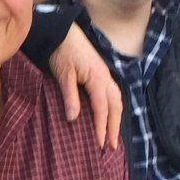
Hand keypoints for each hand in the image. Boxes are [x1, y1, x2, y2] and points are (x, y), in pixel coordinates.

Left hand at [48, 22, 121, 149]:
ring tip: (113, 136)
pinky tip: (110, 116)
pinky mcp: (101, 74)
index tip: (100, 144)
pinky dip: (114, 108)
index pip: (102, 109)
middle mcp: (106, 78)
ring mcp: (106, 75)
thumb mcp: (63, 75)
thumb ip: (69, 96)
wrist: (63, 32)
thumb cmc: (62, 52)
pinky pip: (113, 94)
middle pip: (115, 107)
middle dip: (114, 127)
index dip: (101, 127)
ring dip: (116, 119)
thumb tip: (73, 119)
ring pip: (117, 100)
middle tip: (112, 147)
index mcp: (97, 79)